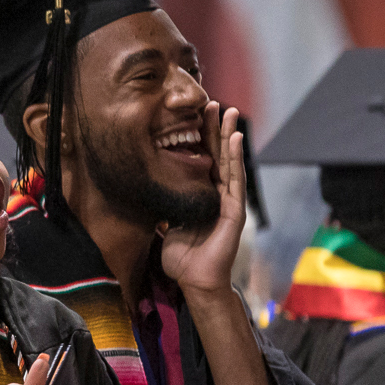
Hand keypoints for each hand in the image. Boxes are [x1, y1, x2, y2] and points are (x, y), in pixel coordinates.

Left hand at [158, 104, 246, 296]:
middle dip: (215, 129)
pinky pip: (236, 180)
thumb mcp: (167, 225)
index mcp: (201, 196)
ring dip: (229, 135)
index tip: (194, 116)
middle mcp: (217, 194)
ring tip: (228, 112)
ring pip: (229, 161)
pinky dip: (236, 158)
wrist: (194, 281)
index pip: (202, 161)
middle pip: (217, 155)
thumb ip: (164, 207)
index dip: (199, 139)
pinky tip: (236, 139)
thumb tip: (148, 193)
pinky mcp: (234, 210)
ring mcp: (228, 200)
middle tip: (213, 102)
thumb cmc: (182, 258)